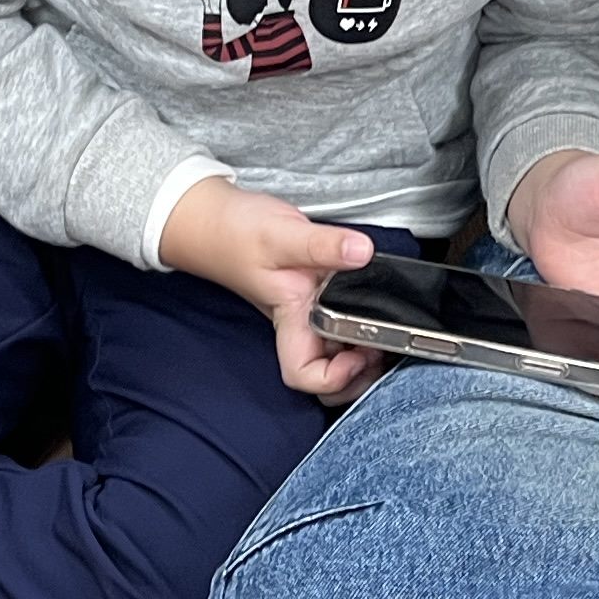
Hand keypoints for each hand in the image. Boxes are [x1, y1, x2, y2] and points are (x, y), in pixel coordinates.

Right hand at [159, 177, 381, 399]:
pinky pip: (339, 326)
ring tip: (382, 327)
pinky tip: (373, 302)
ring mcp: (306, 314)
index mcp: (290, 318)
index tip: (359, 351)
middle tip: (384, 345)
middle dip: (359, 375)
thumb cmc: (235, 232)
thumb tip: (361, 252)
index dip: (334, 378)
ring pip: (335, 355)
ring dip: (363, 352)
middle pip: (326, 378)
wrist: (214, 219)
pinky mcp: (313, 298)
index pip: (304, 375)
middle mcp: (299, 323)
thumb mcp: (283, 233)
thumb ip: (324, 244)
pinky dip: (360, 323)